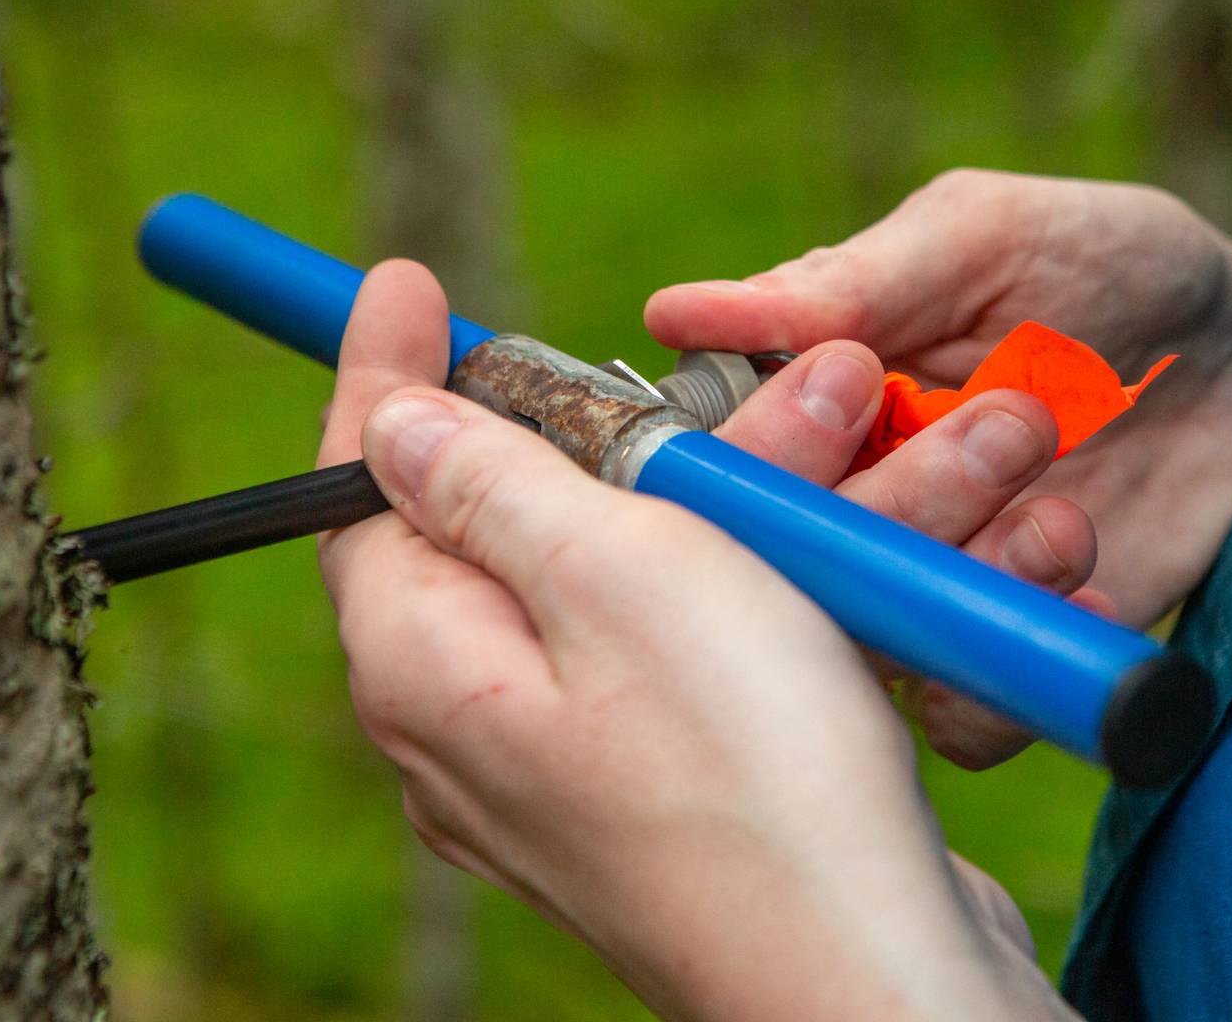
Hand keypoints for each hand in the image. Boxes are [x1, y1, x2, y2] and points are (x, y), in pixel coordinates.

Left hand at [318, 261, 1074, 1021]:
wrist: (870, 968)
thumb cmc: (750, 773)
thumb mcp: (615, 575)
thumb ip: (492, 487)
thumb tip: (393, 429)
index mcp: (426, 664)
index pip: (362, 487)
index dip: (379, 372)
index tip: (397, 279)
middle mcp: (478, 721)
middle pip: (516, 521)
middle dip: (622, 424)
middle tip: (707, 362)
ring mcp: (573, 763)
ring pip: (625, 575)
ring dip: (724, 489)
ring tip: (840, 414)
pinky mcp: (666, 786)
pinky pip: (686, 644)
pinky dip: (752, 575)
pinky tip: (837, 537)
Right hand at [649, 170, 1231, 758]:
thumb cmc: (1119, 268)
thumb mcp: (988, 239)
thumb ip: (850, 279)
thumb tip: (675, 311)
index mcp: (815, 397)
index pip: (726, 454)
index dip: (765, 445)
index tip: (856, 392)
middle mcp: (851, 498)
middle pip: (794, 556)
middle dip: (898, 500)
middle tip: (1013, 422)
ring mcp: (925, 579)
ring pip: (868, 635)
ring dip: (959, 579)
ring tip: (1067, 513)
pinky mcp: (1001, 646)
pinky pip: (955, 713)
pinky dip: (1003, 667)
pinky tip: (1088, 586)